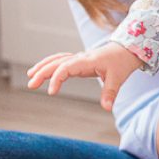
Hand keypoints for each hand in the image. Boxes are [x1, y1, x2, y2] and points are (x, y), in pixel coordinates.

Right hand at [26, 42, 141, 111]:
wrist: (127, 49)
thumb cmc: (122, 62)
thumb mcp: (118, 77)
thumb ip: (110, 92)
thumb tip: (107, 108)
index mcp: (88, 61)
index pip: (67, 67)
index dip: (57, 78)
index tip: (51, 92)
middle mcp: (81, 58)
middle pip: (58, 62)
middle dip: (43, 72)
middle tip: (31, 85)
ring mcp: (79, 58)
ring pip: (57, 60)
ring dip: (43, 67)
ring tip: (30, 77)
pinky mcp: (80, 61)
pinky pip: (62, 61)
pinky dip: (50, 65)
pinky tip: (42, 72)